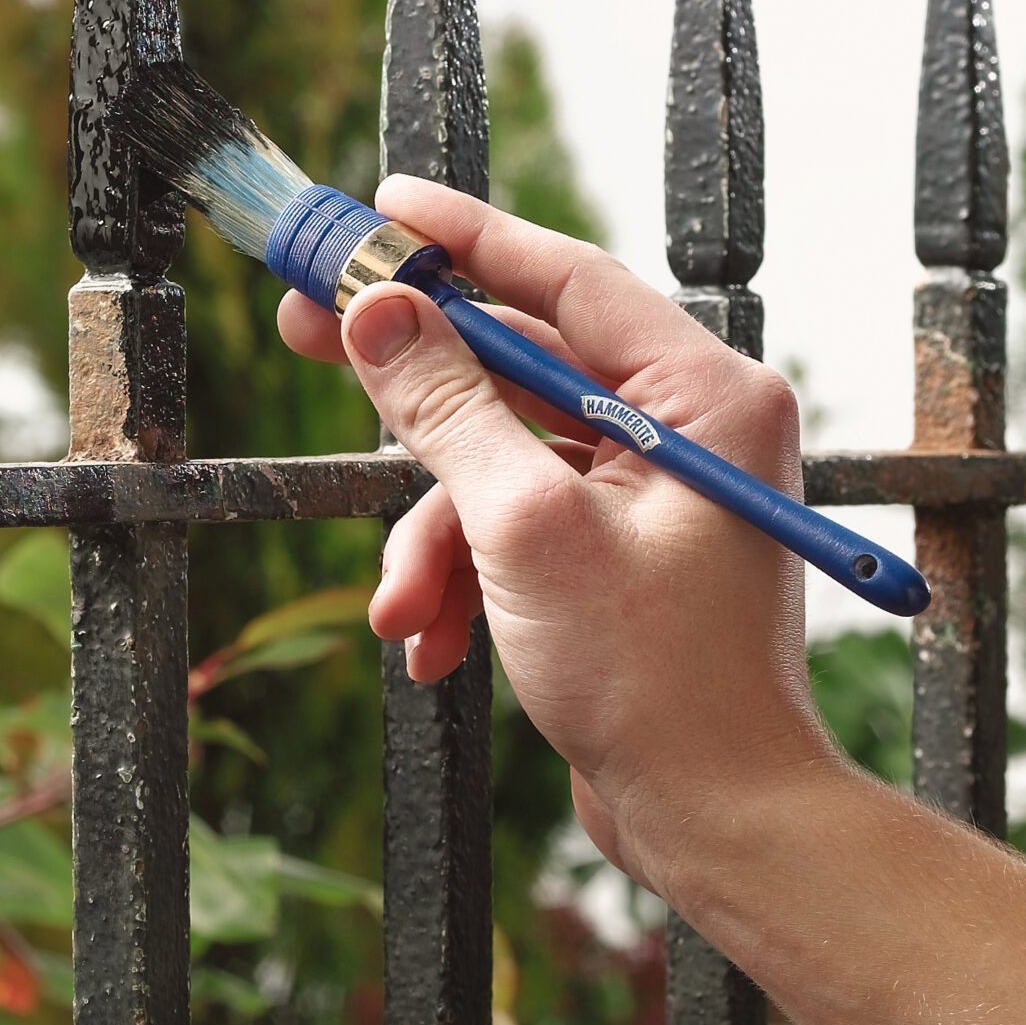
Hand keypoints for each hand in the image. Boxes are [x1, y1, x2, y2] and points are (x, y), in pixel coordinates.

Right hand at [276, 175, 833, 887]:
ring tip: (406, 606)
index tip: (384, 205)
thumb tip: (378, 311)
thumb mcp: (526, 530)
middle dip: (416, 389)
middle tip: (308, 333)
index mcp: (704, 395)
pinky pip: (513, 523)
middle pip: (520, 363)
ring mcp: (651, 491)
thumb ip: (447, 409)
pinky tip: (438, 644)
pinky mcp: (616, 551)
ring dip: (435, 534)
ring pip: (500, 458)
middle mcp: (687, 428)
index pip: (568, 278)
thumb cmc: (656, 680)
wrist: (716, 819)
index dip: (465, 238)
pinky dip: (465, 576)